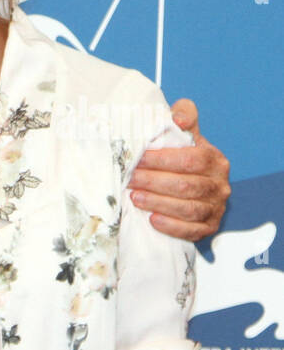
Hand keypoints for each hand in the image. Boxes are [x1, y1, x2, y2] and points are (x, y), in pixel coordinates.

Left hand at [129, 99, 229, 241]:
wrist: (189, 190)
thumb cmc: (182, 161)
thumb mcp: (185, 136)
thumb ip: (183, 118)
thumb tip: (178, 118)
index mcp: (215, 161)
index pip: (192, 159)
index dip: (163, 160)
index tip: (139, 159)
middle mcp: (220, 185)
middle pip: (187, 185)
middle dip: (154, 182)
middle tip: (129, 179)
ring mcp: (216, 208)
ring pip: (188, 209)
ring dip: (159, 203)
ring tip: (135, 198)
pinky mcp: (208, 228)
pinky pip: (191, 231)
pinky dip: (171, 226)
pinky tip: (152, 220)